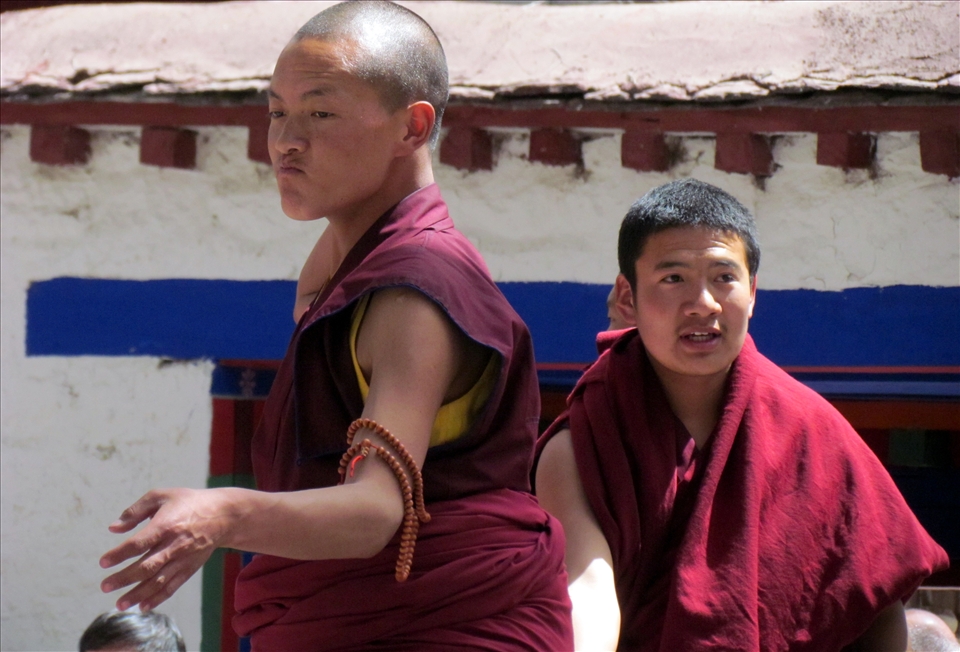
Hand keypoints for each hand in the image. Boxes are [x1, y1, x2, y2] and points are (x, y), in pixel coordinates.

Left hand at [99, 488, 230, 610]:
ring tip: (120, 604)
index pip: (139, 543)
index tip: (103, 562)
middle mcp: (174, 545)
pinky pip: (173, 586)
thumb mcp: (161, 496)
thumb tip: (113, 528)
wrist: (222, 515)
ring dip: (138, 594)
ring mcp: (183, 559)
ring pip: (158, 581)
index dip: (120, 554)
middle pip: (147, 566)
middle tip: (105, 586)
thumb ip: (135, 511)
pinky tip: (143, 606)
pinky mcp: (190, 568)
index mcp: (166, 525)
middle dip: (124, 578)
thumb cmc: (187, 502)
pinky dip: (158, 598)